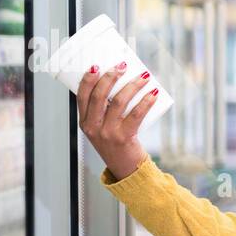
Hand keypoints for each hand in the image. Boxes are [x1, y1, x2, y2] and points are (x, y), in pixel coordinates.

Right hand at [76, 63, 160, 180]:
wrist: (126, 169)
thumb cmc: (116, 144)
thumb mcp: (102, 128)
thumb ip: (104, 111)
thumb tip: (120, 82)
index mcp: (84, 123)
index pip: (82, 96)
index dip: (88, 79)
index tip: (96, 65)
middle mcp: (93, 128)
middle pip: (99, 96)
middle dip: (110, 77)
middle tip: (122, 66)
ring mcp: (108, 133)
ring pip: (119, 102)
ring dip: (133, 86)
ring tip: (143, 77)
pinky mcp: (124, 137)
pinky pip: (136, 115)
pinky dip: (146, 101)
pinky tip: (153, 94)